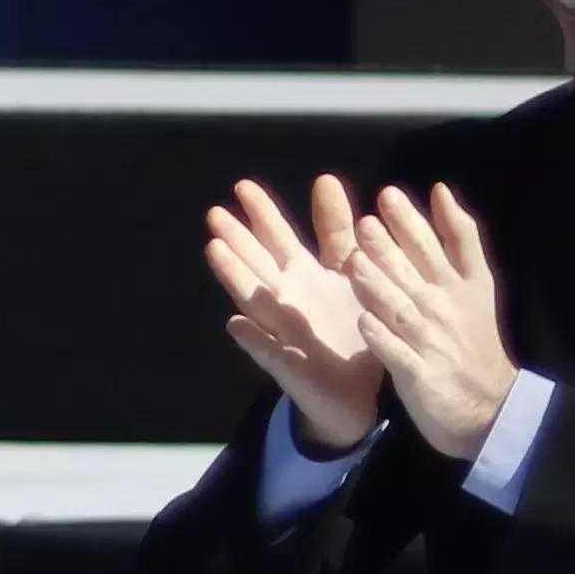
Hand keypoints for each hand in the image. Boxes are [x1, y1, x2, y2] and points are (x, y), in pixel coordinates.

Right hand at [204, 176, 387, 454]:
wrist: (359, 393)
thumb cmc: (352, 328)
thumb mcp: (353, 271)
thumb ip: (339, 231)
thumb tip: (325, 179)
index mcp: (303, 276)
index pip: (278, 238)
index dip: (262, 214)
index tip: (244, 187)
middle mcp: (286, 300)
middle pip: (257, 263)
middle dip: (238, 238)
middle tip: (216, 212)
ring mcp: (283, 332)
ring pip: (255, 300)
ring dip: (235, 276)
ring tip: (215, 251)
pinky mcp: (290, 367)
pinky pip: (270, 352)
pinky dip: (253, 340)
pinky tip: (235, 325)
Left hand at [338, 181, 520, 458]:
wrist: (488, 402)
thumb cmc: (473, 335)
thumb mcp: (477, 283)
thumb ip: (459, 237)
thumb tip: (439, 191)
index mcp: (459, 283)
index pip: (437, 244)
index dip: (413, 220)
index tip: (387, 195)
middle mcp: (443, 308)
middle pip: (415, 273)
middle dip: (390, 247)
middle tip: (365, 223)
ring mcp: (430, 341)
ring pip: (400, 309)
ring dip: (378, 287)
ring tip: (354, 263)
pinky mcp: (418, 373)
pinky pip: (395, 353)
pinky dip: (381, 338)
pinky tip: (363, 322)